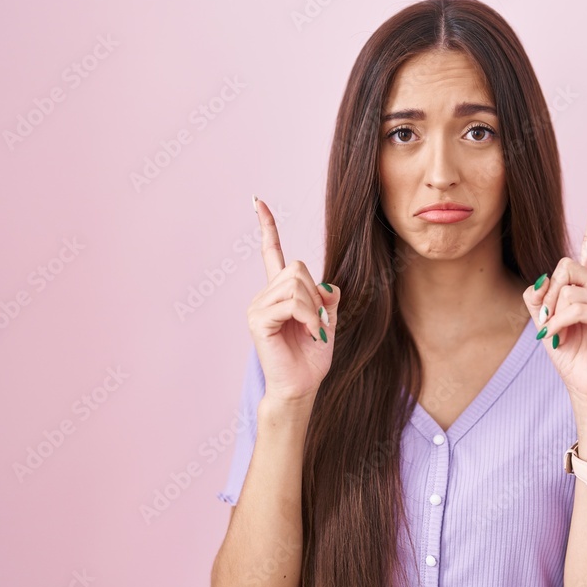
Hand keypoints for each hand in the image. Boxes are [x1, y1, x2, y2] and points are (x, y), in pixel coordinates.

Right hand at [246, 196, 339, 410]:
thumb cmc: (312, 356)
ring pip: (296, 285)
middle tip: (318, 321)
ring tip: (312, 331)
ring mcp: (258, 306)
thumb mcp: (329, 320)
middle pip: (298, 268)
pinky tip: (308, 333)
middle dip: (316, 293)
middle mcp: (264, 294)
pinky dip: (308, 318)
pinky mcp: (257, 319)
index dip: (267, 226)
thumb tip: (327, 287)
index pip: (272, 252)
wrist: (301, 386)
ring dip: (314, 309)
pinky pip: (290, 304)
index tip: (257, 200)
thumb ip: (328, 298)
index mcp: (279, 291)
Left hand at [522, 187, 586, 408]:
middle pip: (566, 266)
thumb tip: (539, 283)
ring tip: (558, 334)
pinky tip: (559, 338)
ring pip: (568, 288)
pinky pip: (576, 306)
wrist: (584, 384)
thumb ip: (538, 299)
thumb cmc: (568, 353)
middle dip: (549, 293)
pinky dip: (559, 323)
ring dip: (553, 314)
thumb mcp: (544, 321)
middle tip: (548, 321)